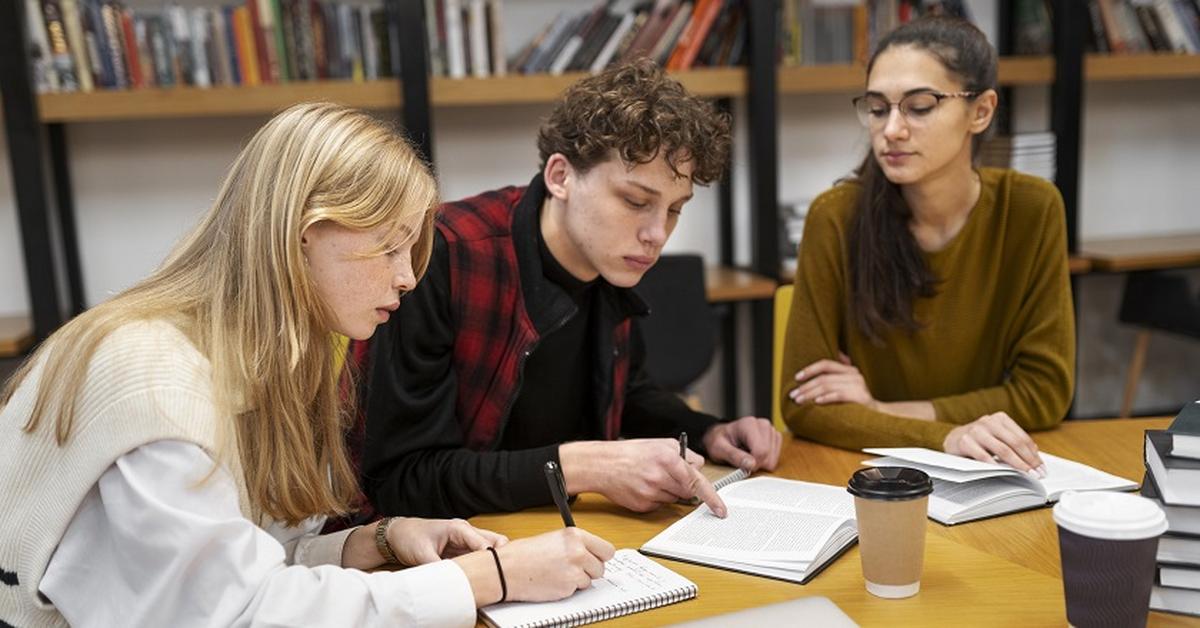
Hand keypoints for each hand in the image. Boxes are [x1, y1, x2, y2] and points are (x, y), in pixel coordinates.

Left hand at [386, 517, 508, 565]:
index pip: (483, 542)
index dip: (491, 557)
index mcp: (458, 528)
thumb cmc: (409, 537)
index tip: (494, 572)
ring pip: (488, 549)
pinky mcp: (461, 549)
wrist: (396, 535)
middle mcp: (466, 532)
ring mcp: (465, 540)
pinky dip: (481, 565)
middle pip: (494, 541)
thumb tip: (451, 581)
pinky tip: (479, 576)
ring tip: (489, 577)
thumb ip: (438, 567)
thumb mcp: (422, 554)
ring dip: (490, 562)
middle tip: (497, 575)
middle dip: (499, 557)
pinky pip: (477, 556)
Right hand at [498, 528, 615, 601]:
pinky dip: (567, 589)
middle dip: (590, 570)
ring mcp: (574, 570)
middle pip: (601, 568)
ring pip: (590, 580)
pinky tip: (553, 581)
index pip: (607, 550)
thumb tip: (591, 554)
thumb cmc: (524, 554)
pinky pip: (576, 590)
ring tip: (558, 573)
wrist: (506, 569)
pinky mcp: (568, 587)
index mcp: (575, 535)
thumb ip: (575, 544)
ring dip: (578, 580)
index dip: (600, 557)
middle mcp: (578, 551)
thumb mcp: (554, 539)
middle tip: (574, 569)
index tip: (596, 560)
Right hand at [559, 439, 726, 516]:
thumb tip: (700, 467)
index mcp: (668, 459)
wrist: (602, 465)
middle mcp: (660, 478)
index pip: (697, 482)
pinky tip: (644, 486)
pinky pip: (660, 505)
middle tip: (670, 475)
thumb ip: (685, 453)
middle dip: (684, 486)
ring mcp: (651, 493)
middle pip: (687, 491)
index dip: (712, 498)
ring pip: (674, 499)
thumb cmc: (631, 452)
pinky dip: (657, 498)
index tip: (721, 510)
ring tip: (652, 478)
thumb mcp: (660, 443)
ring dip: (670, 491)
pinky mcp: (643, 505)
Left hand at [701, 416, 781, 471]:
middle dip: (756, 464)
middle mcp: (763, 424)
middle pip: (768, 456)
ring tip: (747, 454)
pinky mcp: (775, 438)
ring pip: (773, 459)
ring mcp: (771, 430)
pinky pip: (776, 459)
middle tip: (742, 459)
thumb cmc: (719, 441)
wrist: (722, 436)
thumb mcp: (719, 449)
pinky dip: (765, 461)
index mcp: (749, 424)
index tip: (741, 465)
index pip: (761, 451)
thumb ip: (734, 456)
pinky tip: (754, 454)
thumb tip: (752, 465)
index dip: (752, 464)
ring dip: (760, 463)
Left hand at [789, 353, 875, 407]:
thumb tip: (824, 362)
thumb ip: (837, 374)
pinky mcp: (860, 397)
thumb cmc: (857, 402)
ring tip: (799, 400)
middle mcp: (854, 374)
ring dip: (810, 393)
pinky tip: (816, 402)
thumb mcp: (848, 385)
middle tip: (793, 394)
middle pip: (823, 377)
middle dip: (805, 386)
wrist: (878, 416)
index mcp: (849, 370)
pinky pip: (838, 395)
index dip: (810, 369)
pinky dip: (825, 398)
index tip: (796, 378)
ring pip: (827, 386)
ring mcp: (858, 385)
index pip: (826, 364)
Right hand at [942, 412, 1045, 474]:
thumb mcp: (997, 436)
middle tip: (1037, 473)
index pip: (1021, 438)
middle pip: (1015, 443)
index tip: (1041, 467)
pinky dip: (995, 465)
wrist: (952, 439)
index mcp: (999, 418)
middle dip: (1028, 460)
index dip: (1034, 454)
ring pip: (1002, 449)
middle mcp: (988, 421)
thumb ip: (1012, 442)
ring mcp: (976, 430)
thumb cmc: (978, 440)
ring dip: (1017, 464)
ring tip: (1026, 474)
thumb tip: (1034, 454)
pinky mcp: (964, 441)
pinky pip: (983, 456)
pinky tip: (1003, 472)